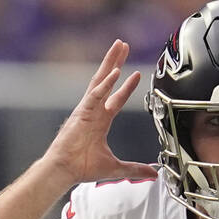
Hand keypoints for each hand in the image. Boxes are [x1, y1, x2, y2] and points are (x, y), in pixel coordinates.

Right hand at [44, 39, 156, 185]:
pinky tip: (115, 72)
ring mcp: (87, 109)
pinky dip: (105, 83)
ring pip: (100, 80)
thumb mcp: (116, 167)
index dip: (127, 86)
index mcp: (101, 121)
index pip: (117, 98)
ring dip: (110, 63)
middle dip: (115, 62)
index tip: (137, 74)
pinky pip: (95, 94)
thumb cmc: (83, 168)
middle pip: (106, 80)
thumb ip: (135, 168)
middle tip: (123, 45)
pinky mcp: (82, 112)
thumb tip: (153, 173)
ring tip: (118, 47)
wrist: (65, 171)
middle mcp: (94, 111)